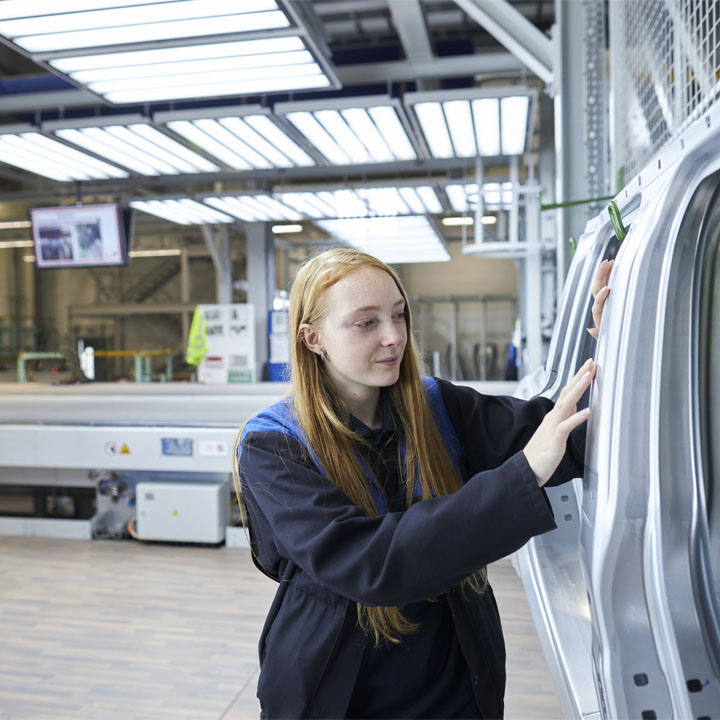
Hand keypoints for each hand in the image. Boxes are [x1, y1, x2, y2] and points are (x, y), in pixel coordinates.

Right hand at [523, 359, 595, 486]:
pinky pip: (566, 426)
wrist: (527, 470)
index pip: (567, 393)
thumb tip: (576, 407)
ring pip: (567, 404)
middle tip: (591, 363)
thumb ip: (566, 418)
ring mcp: (552, 427)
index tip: (589, 367)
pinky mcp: (554, 440)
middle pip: (567, 392)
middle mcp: (553, 418)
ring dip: (578, 389)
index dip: (578, 379)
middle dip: (580, 376)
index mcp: (554, 416)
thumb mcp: (556, 432)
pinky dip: (576, 418)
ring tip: (588, 376)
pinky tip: (586, 411)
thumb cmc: (540, 455)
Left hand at [587, 259, 613, 338]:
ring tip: (611, 261)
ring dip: (605, 273)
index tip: (606, 289)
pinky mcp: (610, 297)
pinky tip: (614, 266)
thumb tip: (590, 329)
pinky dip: (610, 275)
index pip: (597, 305)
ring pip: (602, 285)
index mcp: (600, 317)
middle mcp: (601, 307)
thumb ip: (600, 336)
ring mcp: (605, 301)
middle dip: (600, 276)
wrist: (620, 339)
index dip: (600, 297)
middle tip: (606, 264)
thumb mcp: (607, 341)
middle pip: (597, 290)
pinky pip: (608, 284)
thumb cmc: (615, 340)